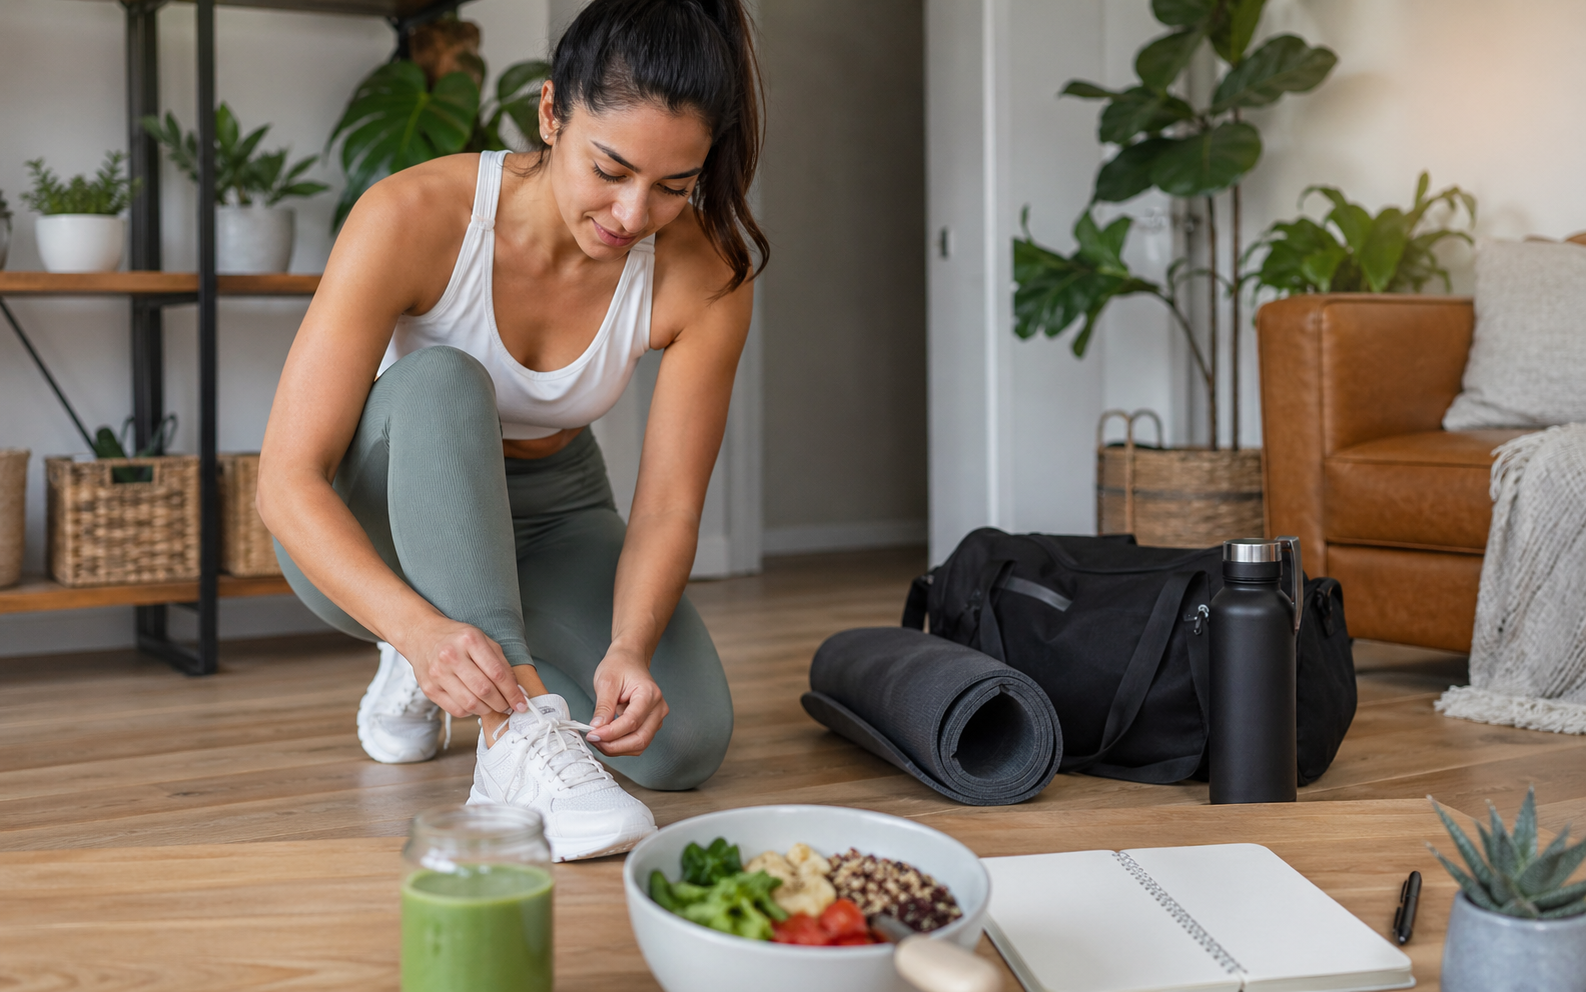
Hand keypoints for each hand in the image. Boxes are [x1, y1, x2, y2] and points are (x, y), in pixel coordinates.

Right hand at [401, 617, 527, 718]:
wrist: (422, 636)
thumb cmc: (457, 638)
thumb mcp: (483, 639)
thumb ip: (501, 662)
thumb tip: (517, 689)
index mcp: (470, 640)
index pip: (497, 673)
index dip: (512, 692)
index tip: (521, 703)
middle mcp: (451, 656)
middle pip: (484, 690)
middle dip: (501, 703)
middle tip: (507, 706)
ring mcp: (438, 673)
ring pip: (470, 703)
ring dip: (486, 709)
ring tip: (491, 705)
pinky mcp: (429, 688)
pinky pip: (455, 710)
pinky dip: (470, 712)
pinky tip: (474, 704)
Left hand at [586, 645, 668, 755]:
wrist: (629, 659)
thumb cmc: (620, 665)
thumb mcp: (606, 681)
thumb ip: (603, 706)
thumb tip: (597, 728)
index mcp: (649, 694)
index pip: (631, 722)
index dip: (611, 733)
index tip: (592, 735)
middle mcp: (658, 708)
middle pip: (640, 739)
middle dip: (614, 746)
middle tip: (594, 740)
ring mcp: (656, 718)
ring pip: (640, 745)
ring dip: (617, 748)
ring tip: (598, 739)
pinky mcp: (650, 724)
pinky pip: (638, 742)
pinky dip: (621, 745)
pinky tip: (607, 738)